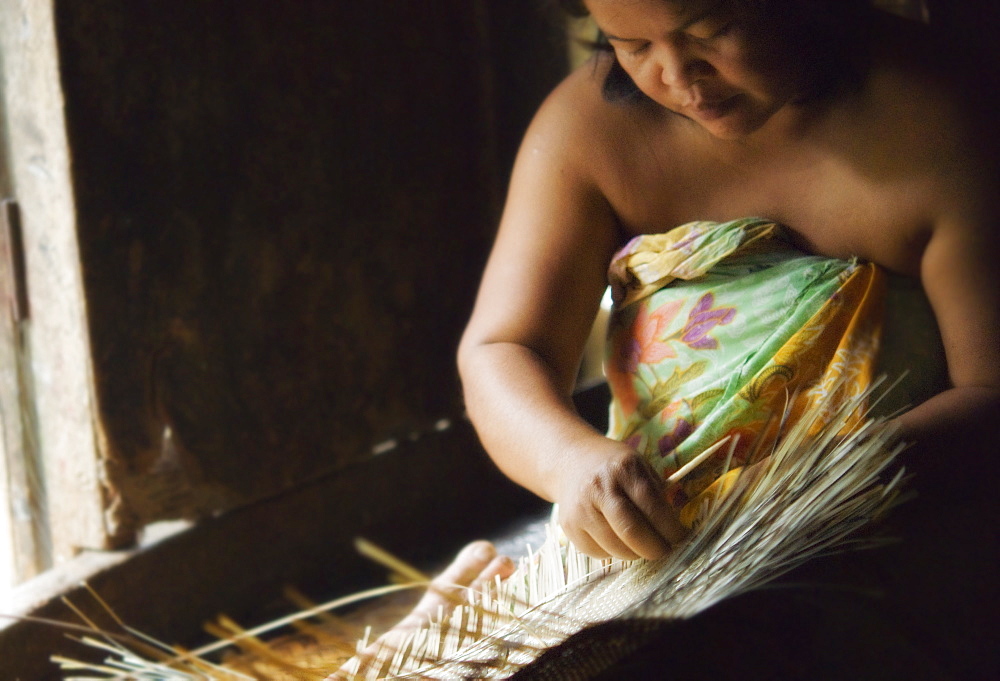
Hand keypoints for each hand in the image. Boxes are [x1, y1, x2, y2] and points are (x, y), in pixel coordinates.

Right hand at [552, 439, 686, 560]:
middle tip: (665, 551)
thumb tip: (675, 531)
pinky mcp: (569, 526)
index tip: (681, 538)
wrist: (570, 461)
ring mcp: (581, 509)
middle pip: (632, 532)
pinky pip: (598, 553)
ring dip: (636, 553)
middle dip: (655, 549)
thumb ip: (656, 494)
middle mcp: (599, 488)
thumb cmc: (614, 467)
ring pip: (616, 548)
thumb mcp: (639, 466)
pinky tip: (617, 540)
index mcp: (623, 469)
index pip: (653, 507)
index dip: (671, 529)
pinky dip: (614, 553)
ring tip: (642, 545)